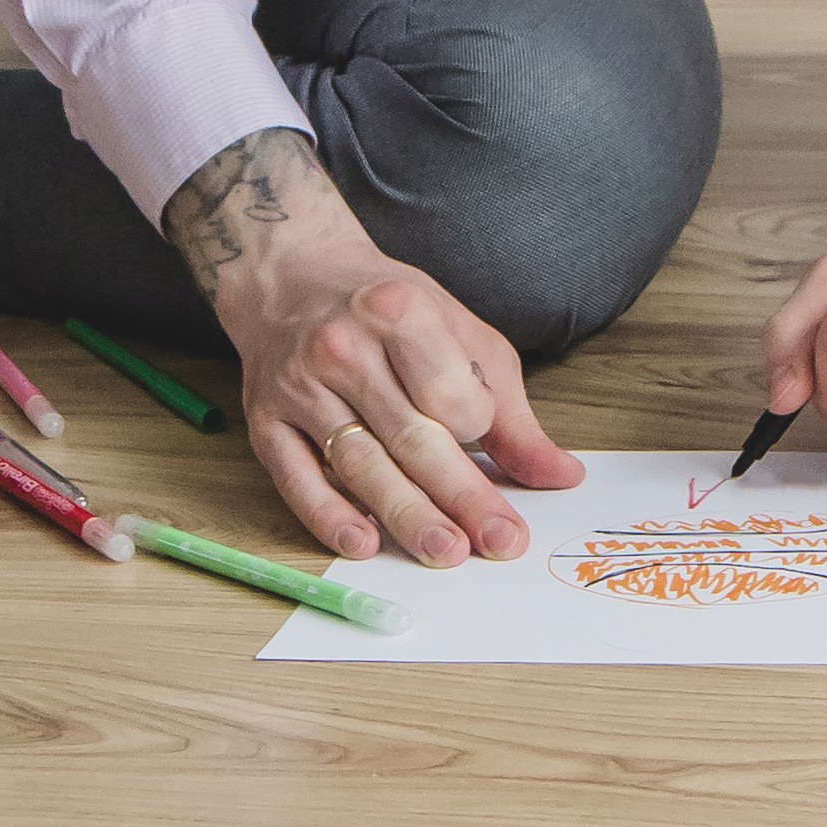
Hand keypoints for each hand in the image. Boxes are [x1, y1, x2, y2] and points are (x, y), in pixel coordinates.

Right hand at [167, 130, 578, 567]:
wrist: (290, 274)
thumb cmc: (385, 306)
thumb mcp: (459, 333)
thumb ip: (509, 408)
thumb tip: (561, 474)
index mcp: (398, 311)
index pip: (449, 393)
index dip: (476, 425)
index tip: (482, 434)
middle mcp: (343, 347)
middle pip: (411, 438)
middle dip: (460, 497)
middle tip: (497, 542)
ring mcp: (300, 386)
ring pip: (359, 464)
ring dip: (405, 516)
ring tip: (445, 552)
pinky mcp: (266, 420)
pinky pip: (297, 477)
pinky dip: (328, 515)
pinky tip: (362, 543)